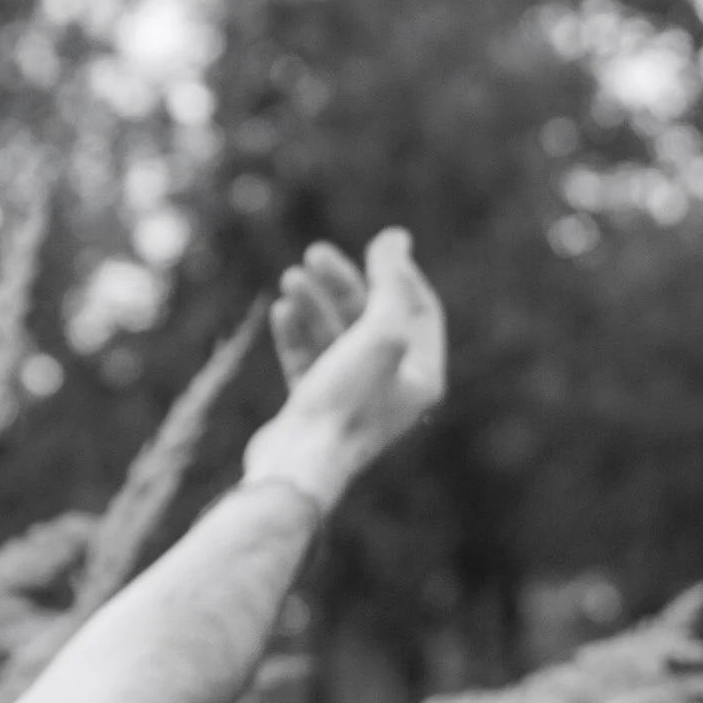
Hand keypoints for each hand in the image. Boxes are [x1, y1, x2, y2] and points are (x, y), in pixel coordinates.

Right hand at [243, 229, 445, 512]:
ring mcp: (351, 399)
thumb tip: (395, 237)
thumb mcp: (380, 332)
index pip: (419, 310)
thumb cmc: (347, 402)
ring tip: (290, 279)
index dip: (398, 272)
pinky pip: (308, 360)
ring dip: (314, 304)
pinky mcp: (314, 409)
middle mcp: (392, 389)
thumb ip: (391, 282)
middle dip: (344, 283)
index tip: (375, 243)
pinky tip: (280, 311)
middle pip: (373, 319)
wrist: (299, 465)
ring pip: (335, 337)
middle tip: (315, 253)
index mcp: (422, 376)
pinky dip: (296, 333)